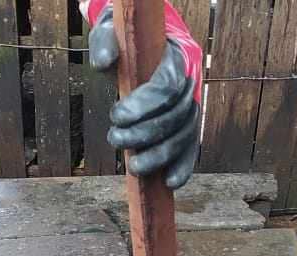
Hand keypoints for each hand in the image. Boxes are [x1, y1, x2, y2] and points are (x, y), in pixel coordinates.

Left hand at [87, 4, 201, 188]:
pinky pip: (190, 149)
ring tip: (134, 167)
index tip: (117, 116)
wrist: (144, 45)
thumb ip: (105, 43)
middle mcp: (191, 82)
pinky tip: (169, 183)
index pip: (167, 86)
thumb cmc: (127, 40)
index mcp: (177, 56)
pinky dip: (182, 167)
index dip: (144, 106)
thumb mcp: (112, 32)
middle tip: (115, 139)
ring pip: (184, 136)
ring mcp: (192, 106)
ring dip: (159, 156)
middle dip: (145, 134)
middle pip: (176, 116)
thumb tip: (104, 63)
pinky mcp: (187, 126)